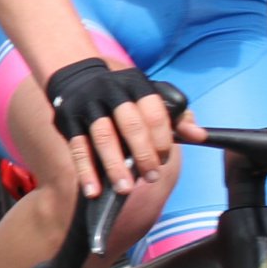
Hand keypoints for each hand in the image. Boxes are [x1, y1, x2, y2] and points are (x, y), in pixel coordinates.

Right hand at [44, 59, 193, 198]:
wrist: (76, 77)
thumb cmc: (122, 95)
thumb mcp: (150, 96)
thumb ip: (177, 117)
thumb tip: (200, 136)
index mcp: (135, 84)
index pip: (154, 112)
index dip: (162, 139)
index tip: (164, 159)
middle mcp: (111, 90)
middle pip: (130, 125)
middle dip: (143, 154)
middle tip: (151, 177)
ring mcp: (87, 104)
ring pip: (103, 137)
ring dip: (115, 166)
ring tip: (125, 188)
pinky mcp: (67, 119)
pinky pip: (77, 147)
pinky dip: (85, 171)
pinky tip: (93, 190)